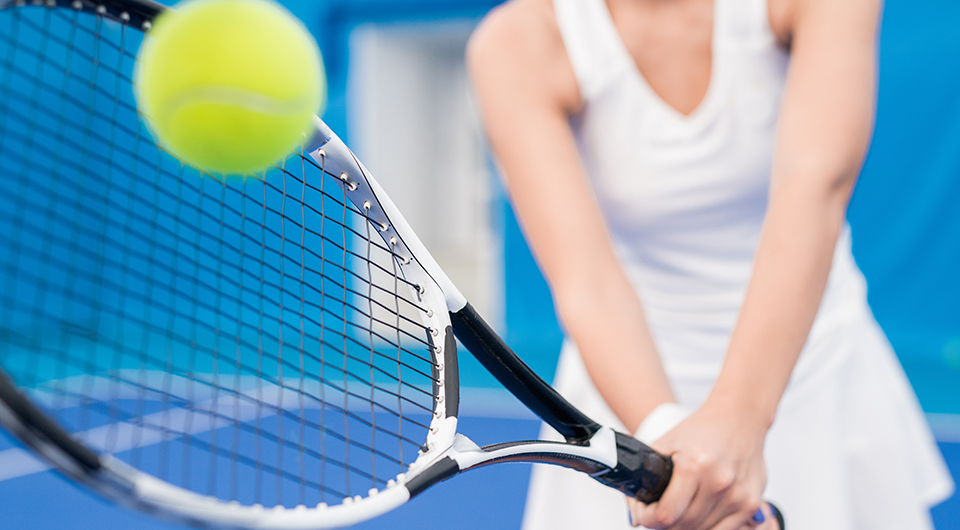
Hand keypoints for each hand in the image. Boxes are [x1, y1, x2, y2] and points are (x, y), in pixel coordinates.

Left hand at [626, 399, 774, 528]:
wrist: (740, 417)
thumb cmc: (703, 428)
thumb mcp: (666, 443)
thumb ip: (645, 473)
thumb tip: (633, 508)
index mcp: (694, 466)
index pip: (665, 514)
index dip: (648, 518)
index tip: (643, 513)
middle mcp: (718, 483)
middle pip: (683, 526)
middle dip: (663, 523)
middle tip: (657, 512)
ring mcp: (738, 496)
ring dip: (685, 526)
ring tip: (678, 510)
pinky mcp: (751, 504)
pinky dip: (708, 527)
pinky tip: (699, 513)